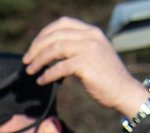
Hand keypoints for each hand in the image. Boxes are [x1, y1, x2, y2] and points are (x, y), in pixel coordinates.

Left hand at [22, 17, 149, 117]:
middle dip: (36, 48)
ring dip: (38, 61)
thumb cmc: (105, 77)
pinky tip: (42, 80)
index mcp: (91, 31)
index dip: (44, 33)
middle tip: (26, 61)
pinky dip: (47, 74)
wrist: (123, 91)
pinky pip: (60, 67)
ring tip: (30, 71)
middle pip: (55, 36)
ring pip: (55, 49)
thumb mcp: (92, 54)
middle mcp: (91, 36)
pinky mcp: (87, 64)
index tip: (33, 47)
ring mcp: (90, 49)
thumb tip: (48, 52)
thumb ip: (75, 48)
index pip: (63, 23)